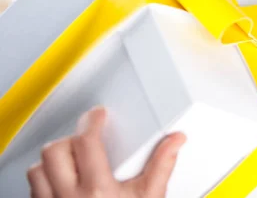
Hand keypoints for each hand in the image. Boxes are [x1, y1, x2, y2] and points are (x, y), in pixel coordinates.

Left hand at [27, 106, 186, 197]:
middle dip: (70, 139)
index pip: (86, 141)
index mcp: (98, 190)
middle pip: (55, 152)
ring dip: (52, 161)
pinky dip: (44, 181)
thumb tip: (174, 141)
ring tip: (71, 160)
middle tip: (85, 139)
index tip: (98, 115)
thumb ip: (162, 166)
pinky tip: (62, 182)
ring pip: (37, 171)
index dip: (92, 121)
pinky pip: (34, 191)